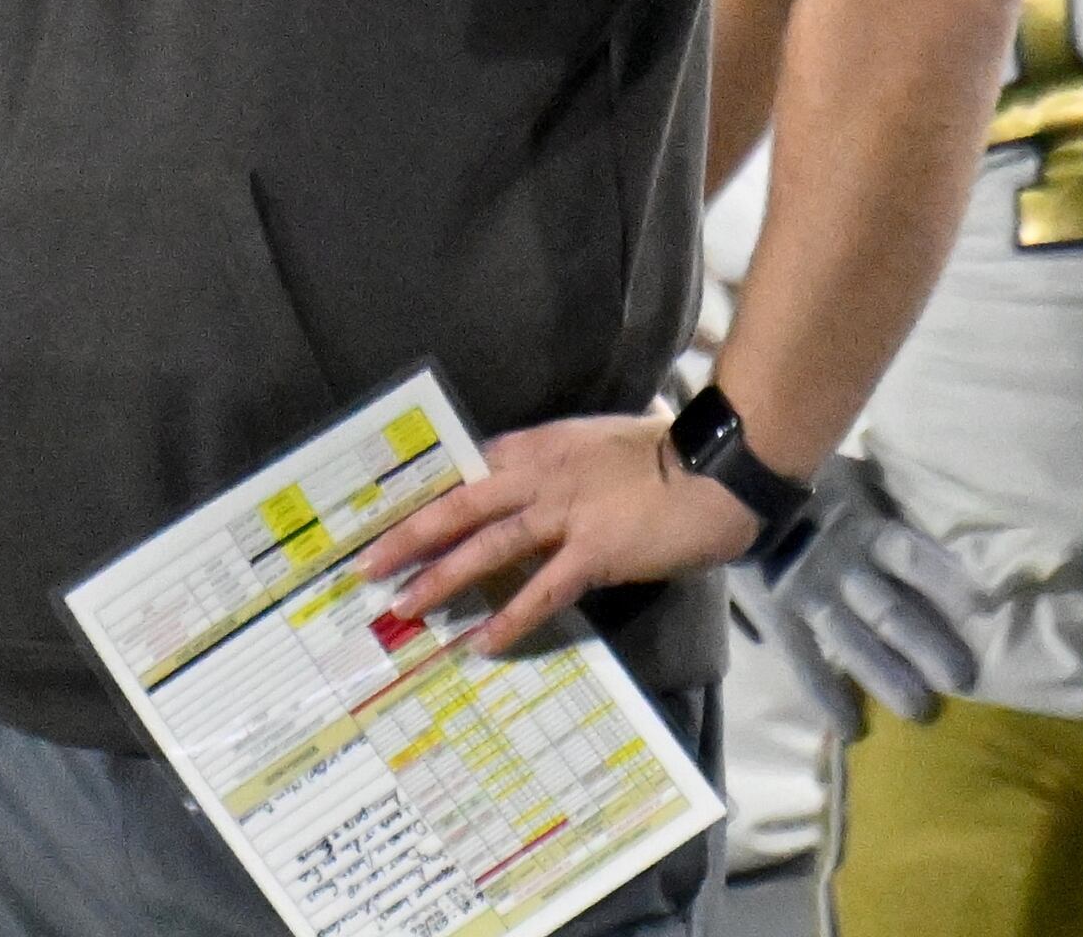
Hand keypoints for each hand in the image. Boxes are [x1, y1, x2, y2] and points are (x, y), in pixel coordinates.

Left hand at [356, 413, 759, 653]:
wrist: (717, 467)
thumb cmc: (664, 454)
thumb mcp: (594, 440)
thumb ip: (554, 459)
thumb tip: (518, 478)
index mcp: (538, 445)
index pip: (466, 470)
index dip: (424, 496)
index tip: (384, 518)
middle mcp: (539, 475)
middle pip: (458, 506)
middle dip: (408, 538)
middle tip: (365, 567)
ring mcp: (565, 514)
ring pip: (486, 547)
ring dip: (441, 579)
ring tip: (405, 607)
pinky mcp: (595, 553)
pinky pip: (541, 591)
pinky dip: (509, 618)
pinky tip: (481, 642)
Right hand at [725, 457, 982, 737]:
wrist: (730, 479)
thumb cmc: (798, 472)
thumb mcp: (847, 474)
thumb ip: (876, 493)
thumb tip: (928, 509)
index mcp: (862, 525)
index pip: (915, 556)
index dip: (949, 581)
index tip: (986, 608)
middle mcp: (842, 564)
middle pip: (894, 611)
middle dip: (929, 647)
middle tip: (964, 680)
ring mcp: (809, 593)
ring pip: (857, 642)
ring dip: (890, 678)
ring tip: (921, 712)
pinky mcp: (780, 612)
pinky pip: (804, 662)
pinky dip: (826, 696)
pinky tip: (850, 730)